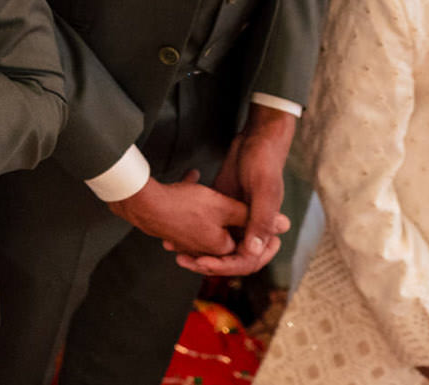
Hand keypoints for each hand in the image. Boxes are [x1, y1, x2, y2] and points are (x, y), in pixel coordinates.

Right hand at [106, 169, 248, 256]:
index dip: (255, 225)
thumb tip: (283, 225)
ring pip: (208, 220)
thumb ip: (250, 215)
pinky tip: (191, 179)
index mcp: (221, 248)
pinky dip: (194, 200)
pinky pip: (191, 215)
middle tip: (235, 193)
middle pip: (227, 231)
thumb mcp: (223, 206)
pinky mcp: (174, 230)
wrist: (145, 205)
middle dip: (231, 212)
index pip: (246, 242)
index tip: (257, 204)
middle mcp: (204, 249)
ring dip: (211, 204)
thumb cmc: (184, 206)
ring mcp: (187, 241)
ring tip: (210, 187)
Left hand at [183, 107, 294, 274]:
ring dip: (197, 249)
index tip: (205, 264)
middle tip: (185, 260)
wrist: (256, 139)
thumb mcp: (263, 190)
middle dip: (207, 261)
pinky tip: (173, 233)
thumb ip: (261, 221)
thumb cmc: (263, 162)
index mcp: (265, 227)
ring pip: (217, 244)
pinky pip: (209, 226)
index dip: (227, 265)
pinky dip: (193, 232)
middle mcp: (251, 227)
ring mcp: (236, 218)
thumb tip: (253, 251)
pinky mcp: (223, 207)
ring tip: (175, 249)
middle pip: (230, 256)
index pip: (249, 260)